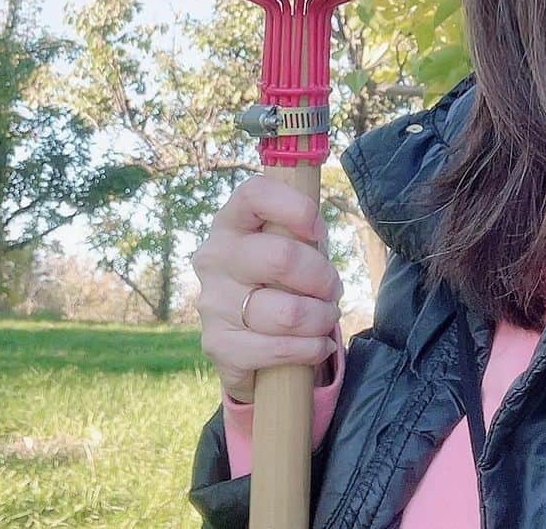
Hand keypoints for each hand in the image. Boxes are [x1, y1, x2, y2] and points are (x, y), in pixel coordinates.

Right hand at [192, 176, 343, 403]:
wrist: (242, 335)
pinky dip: (310, 350)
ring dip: (322, 318)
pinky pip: (279, 349)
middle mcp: (214, 258)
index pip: (254, 194)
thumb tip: (318, 236)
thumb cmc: (274, 275)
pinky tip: (318, 346)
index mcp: (231, 222)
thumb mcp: (283, 243)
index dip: (296, 208)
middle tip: (333, 288)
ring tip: (328, 317)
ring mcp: (213, 303)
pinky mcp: (219, 345)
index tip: (319, 231)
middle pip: (282, 258)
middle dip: (322, 277)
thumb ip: (299, 232)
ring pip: (288, 312)